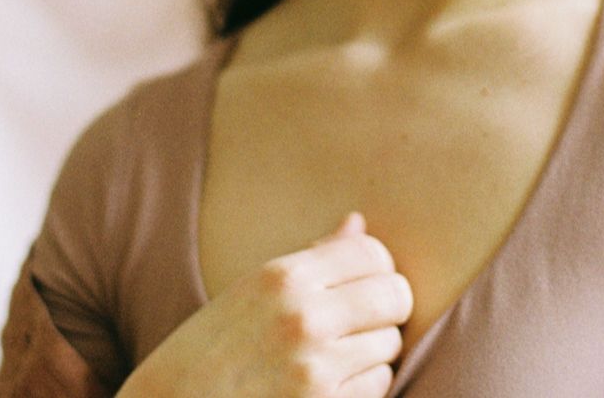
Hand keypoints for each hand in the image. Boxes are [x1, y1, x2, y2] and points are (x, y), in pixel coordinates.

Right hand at [118, 212, 412, 397]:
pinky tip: (327, 387)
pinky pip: (378, 387)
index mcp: (283, 277)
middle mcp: (302, 318)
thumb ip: (314, 257)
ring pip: (390, 347)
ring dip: (372, 354)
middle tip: (360, 323)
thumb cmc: (208, 351)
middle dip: (387, 310)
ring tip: (331, 359)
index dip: (379, 269)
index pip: (373, 253)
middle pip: (395, 297)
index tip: (366, 284)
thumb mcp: (252, 291)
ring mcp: (314, 371)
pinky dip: (363, 388)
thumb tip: (359, 222)